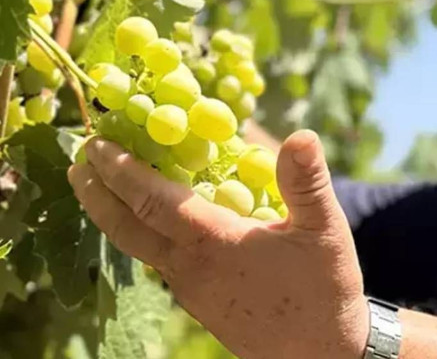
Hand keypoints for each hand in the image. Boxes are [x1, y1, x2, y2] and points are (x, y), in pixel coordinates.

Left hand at [68, 131, 368, 358]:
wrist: (321, 355)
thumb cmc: (324, 291)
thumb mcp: (325, 231)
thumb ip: (307, 182)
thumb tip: (301, 135)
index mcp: (213, 243)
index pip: (150, 201)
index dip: (120, 170)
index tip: (95, 143)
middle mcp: (190, 269)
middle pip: (125, 229)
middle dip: (96, 193)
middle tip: (77, 161)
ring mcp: (191, 291)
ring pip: (140, 249)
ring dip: (116, 216)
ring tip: (107, 189)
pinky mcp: (200, 305)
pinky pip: (161, 263)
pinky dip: (145, 236)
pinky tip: (159, 227)